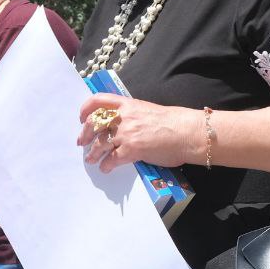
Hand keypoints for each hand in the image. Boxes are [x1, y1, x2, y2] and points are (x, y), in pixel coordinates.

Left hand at [77, 93, 202, 172]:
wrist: (187, 132)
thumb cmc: (173, 122)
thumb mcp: (147, 110)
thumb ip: (131, 116)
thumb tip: (121, 126)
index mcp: (127, 105)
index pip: (99, 100)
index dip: (86, 109)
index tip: (81, 118)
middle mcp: (124, 117)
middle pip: (94, 123)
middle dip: (86, 134)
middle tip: (82, 142)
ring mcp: (127, 133)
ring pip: (100, 143)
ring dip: (93, 153)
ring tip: (91, 159)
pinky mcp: (132, 150)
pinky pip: (112, 159)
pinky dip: (106, 165)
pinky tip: (106, 168)